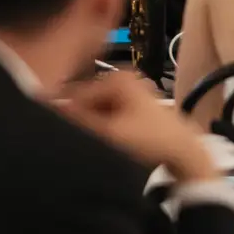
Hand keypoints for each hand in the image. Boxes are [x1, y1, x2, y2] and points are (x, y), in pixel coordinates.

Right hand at [60, 67, 214, 183]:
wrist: (184, 154)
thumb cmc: (152, 140)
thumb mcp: (110, 133)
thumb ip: (79, 123)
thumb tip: (49, 113)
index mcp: (118, 79)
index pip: (76, 94)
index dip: (61, 113)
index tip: (49, 129)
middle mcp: (123, 81)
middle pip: (86, 101)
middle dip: (76, 119)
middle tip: (63, 139)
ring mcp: (130, 94)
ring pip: (95, 110)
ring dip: (87, 125)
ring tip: (81, 142)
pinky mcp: (134, 109)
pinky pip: (106, 117)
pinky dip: (99, 128)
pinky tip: (96, 142)